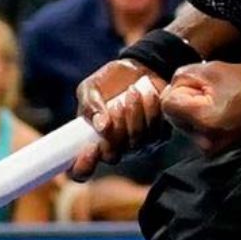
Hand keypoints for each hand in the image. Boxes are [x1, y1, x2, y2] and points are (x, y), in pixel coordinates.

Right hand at [71, 60, 165, 180]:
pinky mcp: (159, 134)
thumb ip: (89, 106)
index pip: (81, 171)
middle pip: (114, 154)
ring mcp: (138, 145)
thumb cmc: (108, 82)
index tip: (90, 147)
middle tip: (117, 104)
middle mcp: (115, 149)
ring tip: (132, 91)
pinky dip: (152, 109)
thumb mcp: (90, 89)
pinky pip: (156, 130)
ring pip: (136, 140)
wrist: (137, 68)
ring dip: (134, 114)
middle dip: (115, 128)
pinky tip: (149, 94)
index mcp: (92, 142)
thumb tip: (100, 125)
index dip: (84, 166)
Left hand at [161, 61, 240, 155]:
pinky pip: (194, 134)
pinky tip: (217, 115)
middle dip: (184, 103)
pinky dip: (200, 124)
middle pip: (173, 117)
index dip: (178, 90)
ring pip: (182, 126)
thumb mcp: (208, 70)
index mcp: (202, 119)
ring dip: (191, 114)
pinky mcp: (214, 151)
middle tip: (208, 94)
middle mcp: (203, 140)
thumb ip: (180, 78)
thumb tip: (169, 92)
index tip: (196, 86)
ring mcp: (209, 149)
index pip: (166, 104)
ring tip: (214, 104)